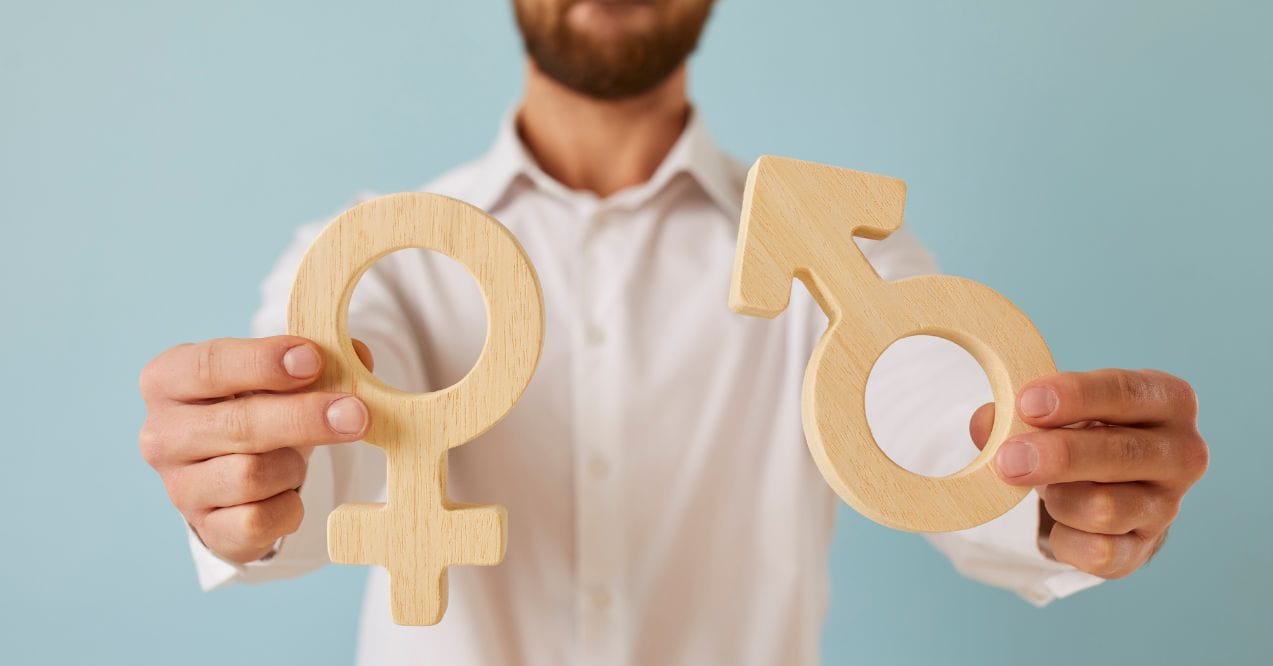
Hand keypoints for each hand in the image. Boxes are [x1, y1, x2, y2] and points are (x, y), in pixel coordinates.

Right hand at [139, 336, 373, 563]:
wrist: (235, 476)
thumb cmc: (257, 408)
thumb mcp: (278, 377)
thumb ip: (317, 360)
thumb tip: (356, 355)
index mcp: (169, 380)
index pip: (211, 365)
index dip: (264, 362)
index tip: (313, 360)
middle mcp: (162, 435)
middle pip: (239, 424)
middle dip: (304, 418)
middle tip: (356, 413)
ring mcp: (179, 487)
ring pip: (251, 475)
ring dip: (292, 466)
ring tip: (296, 458)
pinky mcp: (206, 529)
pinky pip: (259, 520)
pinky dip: (288, 506)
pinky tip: (288, 493)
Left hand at [970, 369, 1207, 578]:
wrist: (1109, 486)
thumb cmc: (1084, 432)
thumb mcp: (1058, 410)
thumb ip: (1019, 410)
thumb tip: (988, 422)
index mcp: (1167, 401)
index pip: (1126, 392)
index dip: (1075, 396)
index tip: (1027, 403)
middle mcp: (1182, 453)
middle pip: (1118, 453)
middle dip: (1057, 456)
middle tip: (1008, 459)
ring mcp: (1169, 505)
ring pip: (1104, 507)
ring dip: (1058, 498)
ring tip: (1046, 487)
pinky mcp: (1144, 547)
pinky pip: (1097, 551)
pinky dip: (1064, 539)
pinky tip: (1058, 521)